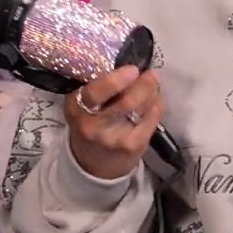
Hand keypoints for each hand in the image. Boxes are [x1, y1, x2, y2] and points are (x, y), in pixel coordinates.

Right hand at [65, 65, 163, 180]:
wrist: (94, 166)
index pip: (94, 93)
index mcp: (76, 109)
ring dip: (152, 93)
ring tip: (153, 86)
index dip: (117, 79)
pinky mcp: (133, 145)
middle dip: (144, 84)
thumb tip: (128, 67)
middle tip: (151, 74)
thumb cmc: (89, 127)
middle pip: (126, 102)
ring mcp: (115, 138)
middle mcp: (94, 126)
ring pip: (142, 109)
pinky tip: (154, 101)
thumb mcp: (83, 107)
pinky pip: (152, 119)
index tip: (133, 69)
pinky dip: (157, 105)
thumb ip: (99, 89)